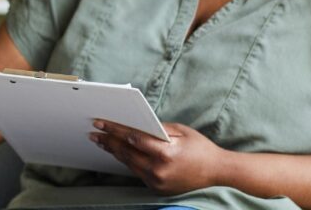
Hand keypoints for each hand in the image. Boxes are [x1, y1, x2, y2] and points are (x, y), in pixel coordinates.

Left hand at [89, 120, 227, 193]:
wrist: (216, 172)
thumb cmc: (200, 147)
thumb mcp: (180, 130)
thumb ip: (156, 128)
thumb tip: (134, 124)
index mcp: (166, 152)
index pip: (133, 138)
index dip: (114, 130)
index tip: (101, 123)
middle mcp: (159, 169)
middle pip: (126, 152)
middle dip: (109, 141)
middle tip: (94, 133)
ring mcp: (157, 181)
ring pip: (129, 163)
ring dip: (114, 152)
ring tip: (102, 142)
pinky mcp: (156, 187)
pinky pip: (137, 171)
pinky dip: (127, 161)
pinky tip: (118, 153)